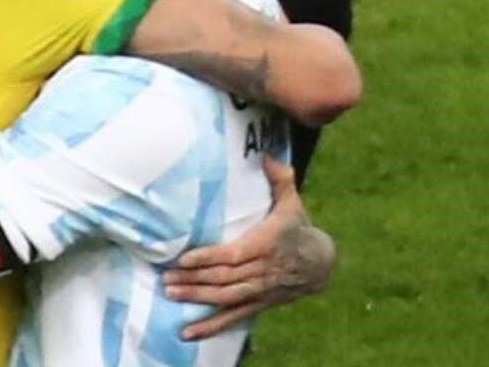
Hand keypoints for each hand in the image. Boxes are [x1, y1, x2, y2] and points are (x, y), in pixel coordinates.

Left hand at [162, 158, 335, 339]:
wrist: (322, 263)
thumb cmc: (298, 228)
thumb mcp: (292, 202)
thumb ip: (280, 178)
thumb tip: (267, 154)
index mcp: (264, 245)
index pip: (231, 255)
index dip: (207, 258)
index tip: (183, 258)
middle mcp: (260, 271)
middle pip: (222, 278)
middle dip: (193, 279)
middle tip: (165, 277)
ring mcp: (259, 290)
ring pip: (224, 297)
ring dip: (196, 297)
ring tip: (170, 293)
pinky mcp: (258, 304)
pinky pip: (232, 318)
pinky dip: (209, 327)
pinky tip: (187, 333)